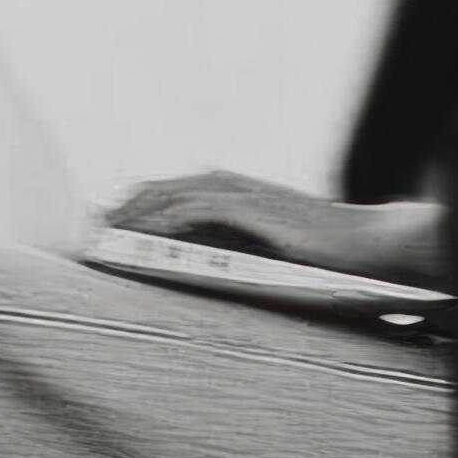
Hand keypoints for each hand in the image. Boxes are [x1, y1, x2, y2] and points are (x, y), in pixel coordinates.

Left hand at [102, 171, 445, 285]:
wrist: (369, 245)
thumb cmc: (321, 254)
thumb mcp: (267, 250)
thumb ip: (231, 251)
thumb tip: (192, 271)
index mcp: (234, 192)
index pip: (169, 192)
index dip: (131, 207)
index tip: (101, 228)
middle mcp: (233, 186)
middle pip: (160, 188)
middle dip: (121, 209)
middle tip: (89, 233)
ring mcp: (242, 194)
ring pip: (171, 195)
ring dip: (133, 214)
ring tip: (103, 235)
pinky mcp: (252, 209)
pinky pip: (196, 210)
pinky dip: (163, 220)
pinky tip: (141, 237)